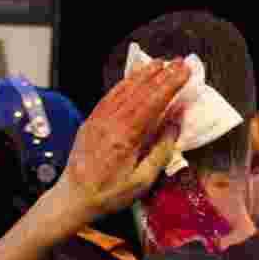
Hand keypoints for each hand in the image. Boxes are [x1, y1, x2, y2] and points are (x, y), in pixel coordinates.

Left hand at [56, 58, 190, 220]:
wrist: (74, 197)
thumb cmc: (110, 194)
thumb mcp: (143, 180)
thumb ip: (161, 150)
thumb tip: (175, 124)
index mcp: (125, 137)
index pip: (152, 102)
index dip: (170, 85)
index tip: (184, 72)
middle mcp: (110, 122)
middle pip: (140, 91)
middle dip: (162, 75)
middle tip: (179, 62)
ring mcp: (98, 119)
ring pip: (124, 90)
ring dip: (144, 74)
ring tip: (160, 63)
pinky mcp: (91, 120)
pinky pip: (110, 96)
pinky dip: (124, 83)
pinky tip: (134, 77)